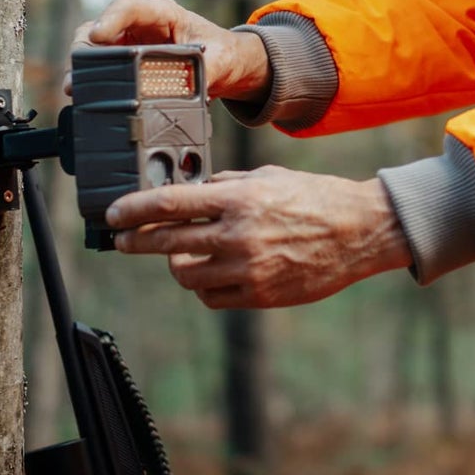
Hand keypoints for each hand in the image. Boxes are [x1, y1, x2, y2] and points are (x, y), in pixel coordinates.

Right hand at [71, 0, 269, 101]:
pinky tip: (83, 95)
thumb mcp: (220, 60)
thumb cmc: (222, 52)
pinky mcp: (123, 62)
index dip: (110, 19)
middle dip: (85, 49)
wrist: (225, 63)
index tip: (97, 35)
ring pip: (92, 48)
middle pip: (100, 28)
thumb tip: (187, 88)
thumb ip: (207, 71)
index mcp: (163, 13)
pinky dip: (89, 79)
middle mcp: (139, 25)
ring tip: (74, 88)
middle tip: (77, 74)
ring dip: (82, 67)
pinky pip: (99, 67)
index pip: (129, 8)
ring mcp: (128, 43)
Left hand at [105, 165, 410, 307]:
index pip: (170, 204)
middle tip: (125, 240)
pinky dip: (204, 284)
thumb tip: (187, 193)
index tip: (114, 214)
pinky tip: (212, 272)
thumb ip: (225, 187)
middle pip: (167, 242)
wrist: (360, 233)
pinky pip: (211, 296)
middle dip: (138, 242)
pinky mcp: (260, 294)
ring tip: (183, 254)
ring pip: (186, 274)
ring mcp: (249, 269)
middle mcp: (239, 235)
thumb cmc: (315, 199)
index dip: (134, 210)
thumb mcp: (268, 178)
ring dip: (177, 264)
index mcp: (240, 200)